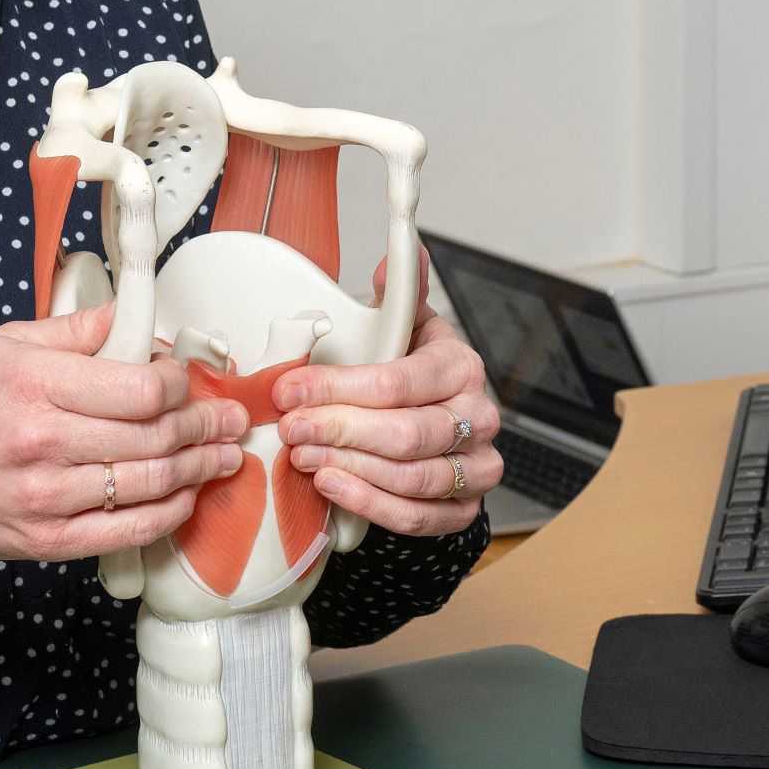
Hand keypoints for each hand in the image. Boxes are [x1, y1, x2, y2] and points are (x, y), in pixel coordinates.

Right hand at [0, 301, 248, 595]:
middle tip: (230, 419)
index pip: (138, 387)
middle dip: (204, 425)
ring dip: (199, 469)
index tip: (187, 379)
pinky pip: (128, 530)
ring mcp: (47, 496)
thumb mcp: (1, 346)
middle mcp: (42, 440)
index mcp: (34, 383)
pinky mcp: (50, 540)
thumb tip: (132, 318)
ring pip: (149, 483)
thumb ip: (72, 330)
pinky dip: (169, 514)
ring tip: (223, 456)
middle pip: (153, 436)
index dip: (179, 383)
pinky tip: (187, 496)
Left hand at [269, 278, 501, 535]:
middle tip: (290, 429)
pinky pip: (418, 518)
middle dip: (338, 431)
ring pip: (412, 478)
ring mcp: (477, 468)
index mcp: (461, 366)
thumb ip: (399, 293)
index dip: (338, 389)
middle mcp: (480, 418)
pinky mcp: (465, 509)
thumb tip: (402, 251)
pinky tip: (331, 486)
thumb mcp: (404, 328)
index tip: (289, 392)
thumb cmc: (411, 373)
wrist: (439, 430)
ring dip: (349, 468)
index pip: (399, 382)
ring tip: (303, 457)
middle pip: (405, 434)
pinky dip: (370, 504)